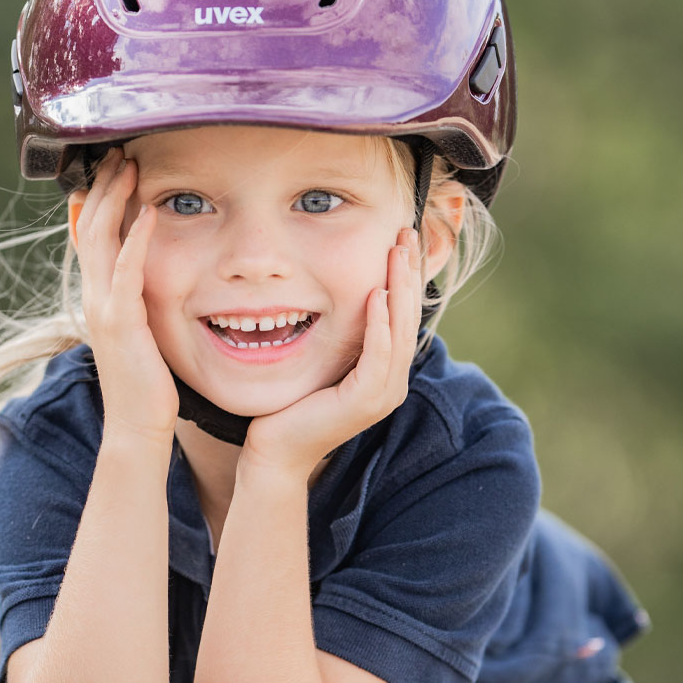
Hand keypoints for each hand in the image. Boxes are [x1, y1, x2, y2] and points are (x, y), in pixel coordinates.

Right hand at [70, 147, 178, 442]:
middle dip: (104, 186)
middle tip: (117, 151)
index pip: (91, 237)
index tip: (109, 167)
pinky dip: (137, 238)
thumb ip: (138, 302)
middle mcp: (93, 296)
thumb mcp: (139, 333)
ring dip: (116, 199)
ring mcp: (103, 307)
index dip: (97, 199)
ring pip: (102, 239)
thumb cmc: (146, 383)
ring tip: (128, 164)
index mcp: (97, 297)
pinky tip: (149, 212)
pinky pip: (128, 269)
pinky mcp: (121, 321)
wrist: (137, 426)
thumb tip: (149, 282)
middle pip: (91, 227)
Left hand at [240, 228, 422, 479]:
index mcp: (384, 371)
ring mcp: (382, 394)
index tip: (402, 237)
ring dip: (400, 288)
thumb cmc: (290, 405)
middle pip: (408, 317)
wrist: (273, 450)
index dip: (405, 275)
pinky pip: (378, 355)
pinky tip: (377, 294)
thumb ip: (338, 335)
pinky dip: (379, 323)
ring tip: (397, 252)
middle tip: (407, 232)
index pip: (402, 314)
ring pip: (399, 331)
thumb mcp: (320, 360)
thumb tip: (337, 293)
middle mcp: (391, 382)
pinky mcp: (364, 402)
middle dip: (409, 272)